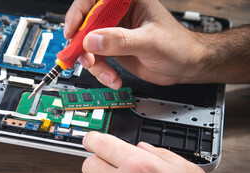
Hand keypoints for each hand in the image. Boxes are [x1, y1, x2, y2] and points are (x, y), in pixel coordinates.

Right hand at [64, 0, 209, 87]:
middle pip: (86, 25)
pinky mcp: (113, 50)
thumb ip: (120, 40)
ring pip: (88, 46)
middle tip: (85, 59)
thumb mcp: (149, 41)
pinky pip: (96, 59)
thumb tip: (92, 40)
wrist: (187, 67)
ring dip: (93, 63)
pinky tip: (112, 79)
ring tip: (106, 74)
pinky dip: (101, 72)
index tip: (73, 31)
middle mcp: (117, 15)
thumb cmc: (178, 45)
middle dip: (83, 45)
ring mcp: (114, 34)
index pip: (94, 1)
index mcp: (127, 1)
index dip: (79, 13)